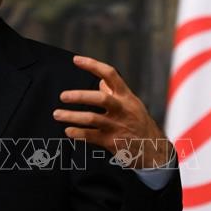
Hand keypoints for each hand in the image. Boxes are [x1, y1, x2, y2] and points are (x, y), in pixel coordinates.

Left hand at [53, 55, 172, 168]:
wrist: (153, 150)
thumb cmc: (139, 124)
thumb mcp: (132, 104)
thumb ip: (116, 92)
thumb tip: (101, 80)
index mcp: (126, 96)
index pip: (110, 75)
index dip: (93, 65)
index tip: (76, 60)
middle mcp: (122, 109)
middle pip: (101, 98)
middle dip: (80, 96)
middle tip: (63, 96)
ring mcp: (117, 126)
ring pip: (92, 119)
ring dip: (72, 116)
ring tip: (57, 114)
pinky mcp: (113, 142)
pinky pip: (92, 136)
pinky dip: (78, 133)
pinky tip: (68, 131)